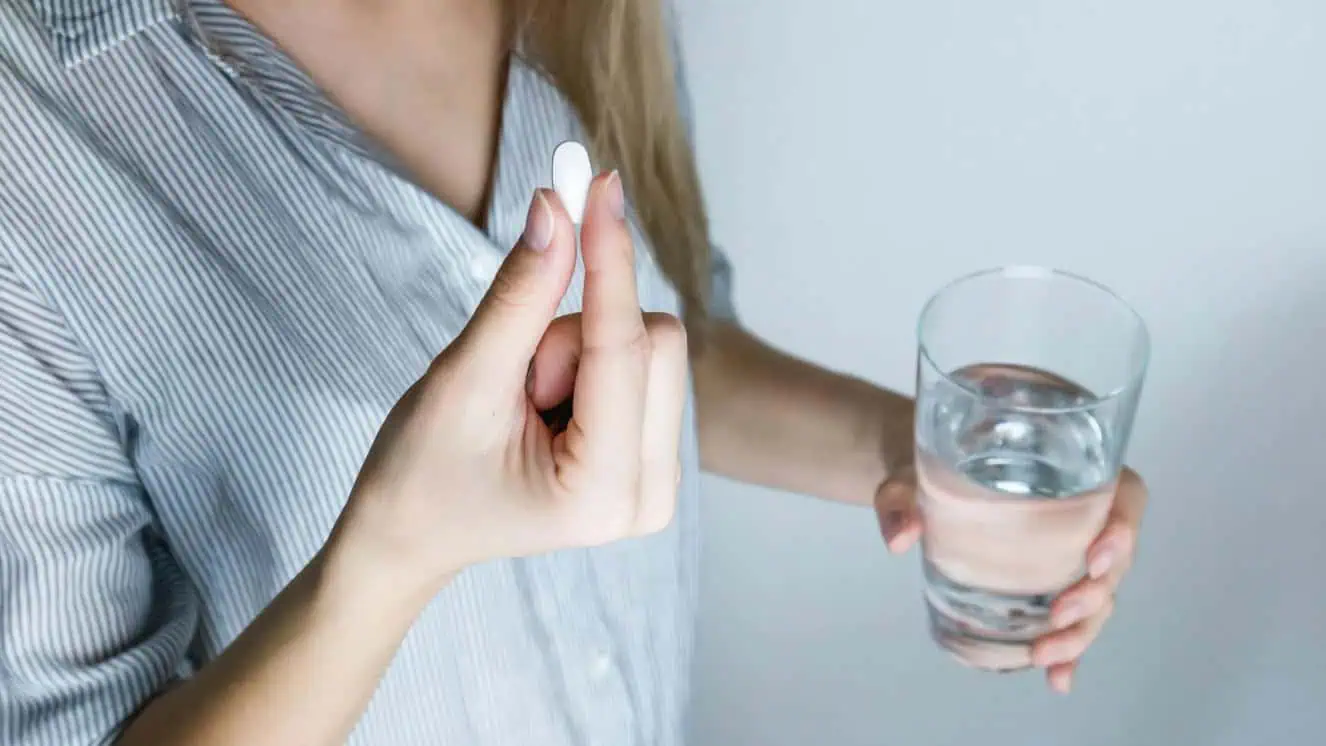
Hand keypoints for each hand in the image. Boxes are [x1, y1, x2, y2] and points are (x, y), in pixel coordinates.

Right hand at [331, 173, 687, 597]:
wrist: (412, 534)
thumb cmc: (421, 473)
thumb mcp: (464, 379)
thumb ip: (519, 295)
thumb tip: (557, 205)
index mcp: (603, 494)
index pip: (622, 346)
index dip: (608, 257)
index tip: (600, 182)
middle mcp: (650, 497)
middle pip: (656, 341)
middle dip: (576, 334)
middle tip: (517, 379)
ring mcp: (659, 482)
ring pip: (651, 347)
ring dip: (578, 351)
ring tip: (525, 402)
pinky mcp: (654, 457)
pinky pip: (643, 364)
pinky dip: (590, 363)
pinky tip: (548, 407)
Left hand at [874, 464, 1147, 693]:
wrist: (920, 490)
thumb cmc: (929, 470)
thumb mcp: (909, 477)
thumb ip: (900, 499)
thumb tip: (900, 536)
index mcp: (1071, 472)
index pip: (1124, 496)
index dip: (1123, 529)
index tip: (1095, 557)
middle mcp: (1082, 516)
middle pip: (1114, 560)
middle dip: (1095, 594)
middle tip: (1059, 614)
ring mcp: (1070, 555)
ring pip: (1099, 597)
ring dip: (1081, 632)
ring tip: (1046, 656)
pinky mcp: (1051, 585)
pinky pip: (1073, 620)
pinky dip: (1070, 651)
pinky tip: (1058, 678)